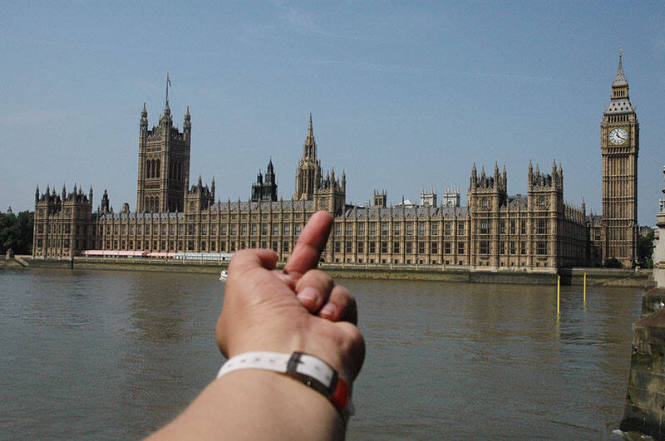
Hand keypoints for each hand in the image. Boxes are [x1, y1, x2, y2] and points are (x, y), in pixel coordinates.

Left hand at [216, 211, 364, 381]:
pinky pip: (344, 299)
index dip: (281, 251)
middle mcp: (286, 316)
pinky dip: (335, 304)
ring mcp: (314, 323)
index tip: (284, 243)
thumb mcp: (241, 276)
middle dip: (315, 239)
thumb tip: (273, 258)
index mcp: (259, 308)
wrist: (292, 360)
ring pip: (324, 281)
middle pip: (305, 268)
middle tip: (325, 216)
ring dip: (317, 287)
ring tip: (308, 307)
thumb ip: (251, 257)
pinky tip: (325, 319)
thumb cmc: (261, 321)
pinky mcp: (340, 330)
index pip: (274, 270)